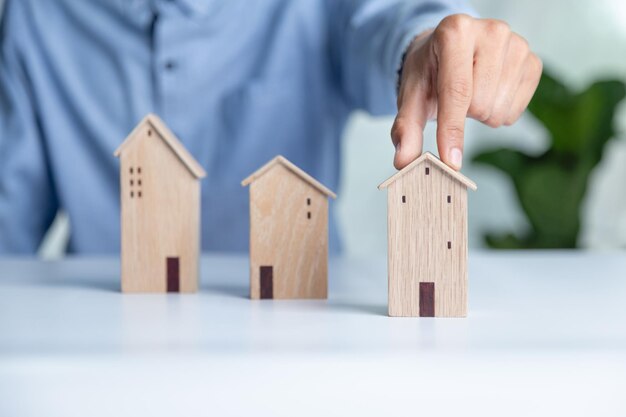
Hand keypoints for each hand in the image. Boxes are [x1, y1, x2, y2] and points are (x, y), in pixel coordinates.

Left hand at [391, 14, 541, 169]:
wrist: (445, 53)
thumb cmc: (429, 73)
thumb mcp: (411, 97)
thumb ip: (406, 128)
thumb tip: (403, 161)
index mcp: (454, 32)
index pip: (457, 91)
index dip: (452, 130)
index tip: (450, 162)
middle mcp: (491, 31)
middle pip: (480, 103)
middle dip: (463, 115)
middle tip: (452, 99)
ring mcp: (517, 44)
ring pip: (499, 109)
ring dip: (481, 115)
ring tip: (470, 95)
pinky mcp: (533, 60)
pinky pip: (517, 110)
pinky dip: (500, 112)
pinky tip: (488, 94)